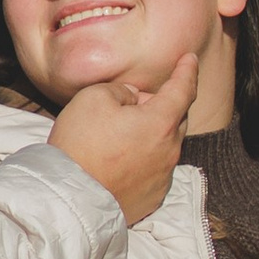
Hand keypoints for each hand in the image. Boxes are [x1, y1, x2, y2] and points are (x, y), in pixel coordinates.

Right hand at [49, 51, 200, 226]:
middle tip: (132, 103)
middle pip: (175, 118)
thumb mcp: (93, 97)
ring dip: (151, 134)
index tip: (189, 60)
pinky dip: (145, 159)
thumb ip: (121, 89)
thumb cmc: (80, 145)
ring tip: (119, 135)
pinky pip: (155, 169)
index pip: (183, 89)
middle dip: (160, 105)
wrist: (70, 199)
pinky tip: (120, 161)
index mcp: (160, 123)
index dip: (187, 71)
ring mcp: (162, 178)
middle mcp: (169, 151)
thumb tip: (133, 98)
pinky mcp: (152, 198)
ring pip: (165, 145)